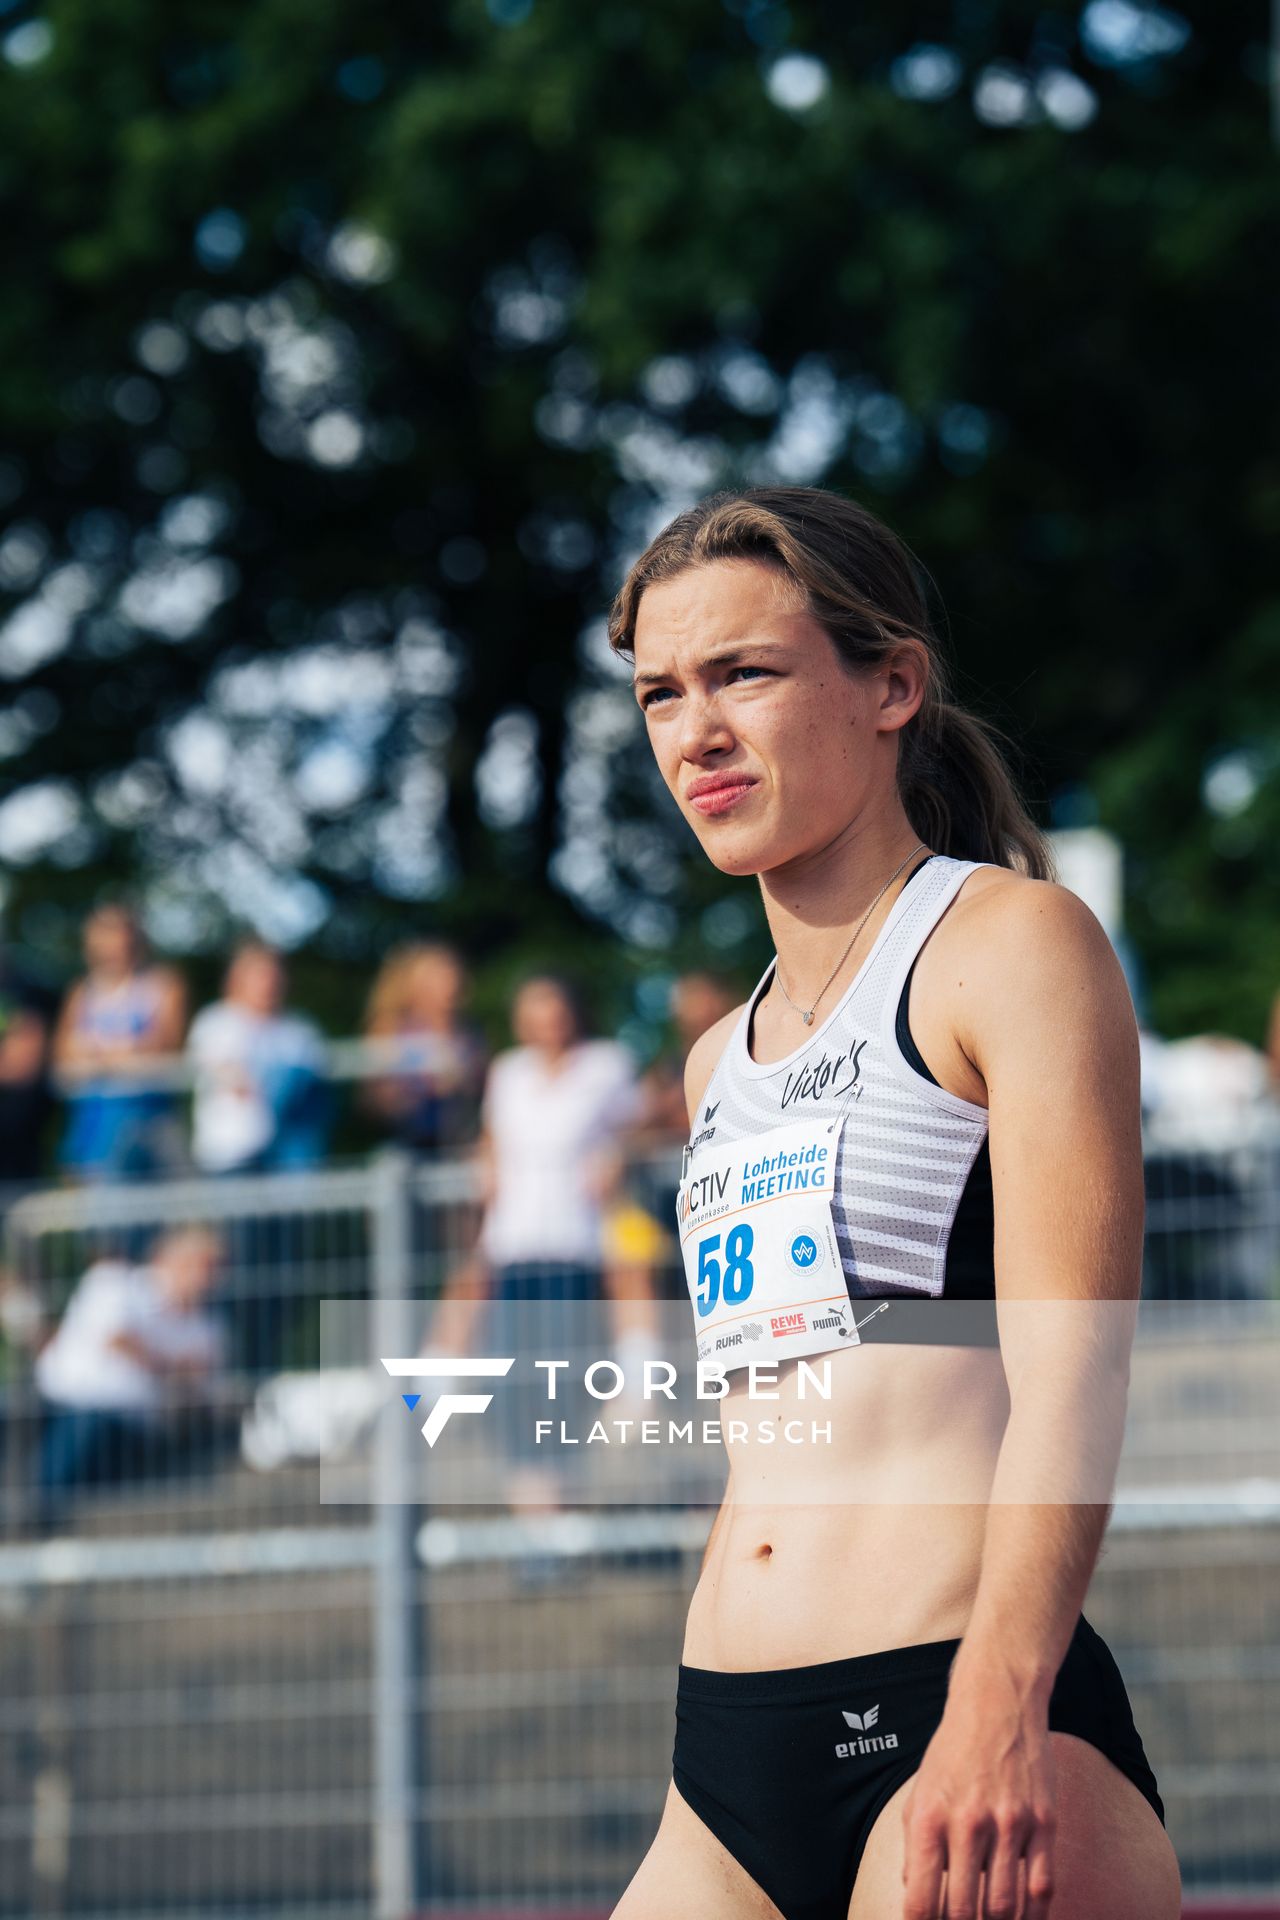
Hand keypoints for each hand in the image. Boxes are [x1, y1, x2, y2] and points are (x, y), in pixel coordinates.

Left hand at [900, 1674, 1056, 1919]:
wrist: (998, 1702)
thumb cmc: (953, 1751)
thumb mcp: (920, 1792)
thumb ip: (916, 1847)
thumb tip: (916, 1895)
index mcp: (929, 1818)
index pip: (921, 1901)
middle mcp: (968, 1824)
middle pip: (965, 1913)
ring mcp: (1010, 1824)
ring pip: (1005, 1907)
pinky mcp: (1044, 1822)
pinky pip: (1042, 1888)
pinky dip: (1034, 1916)